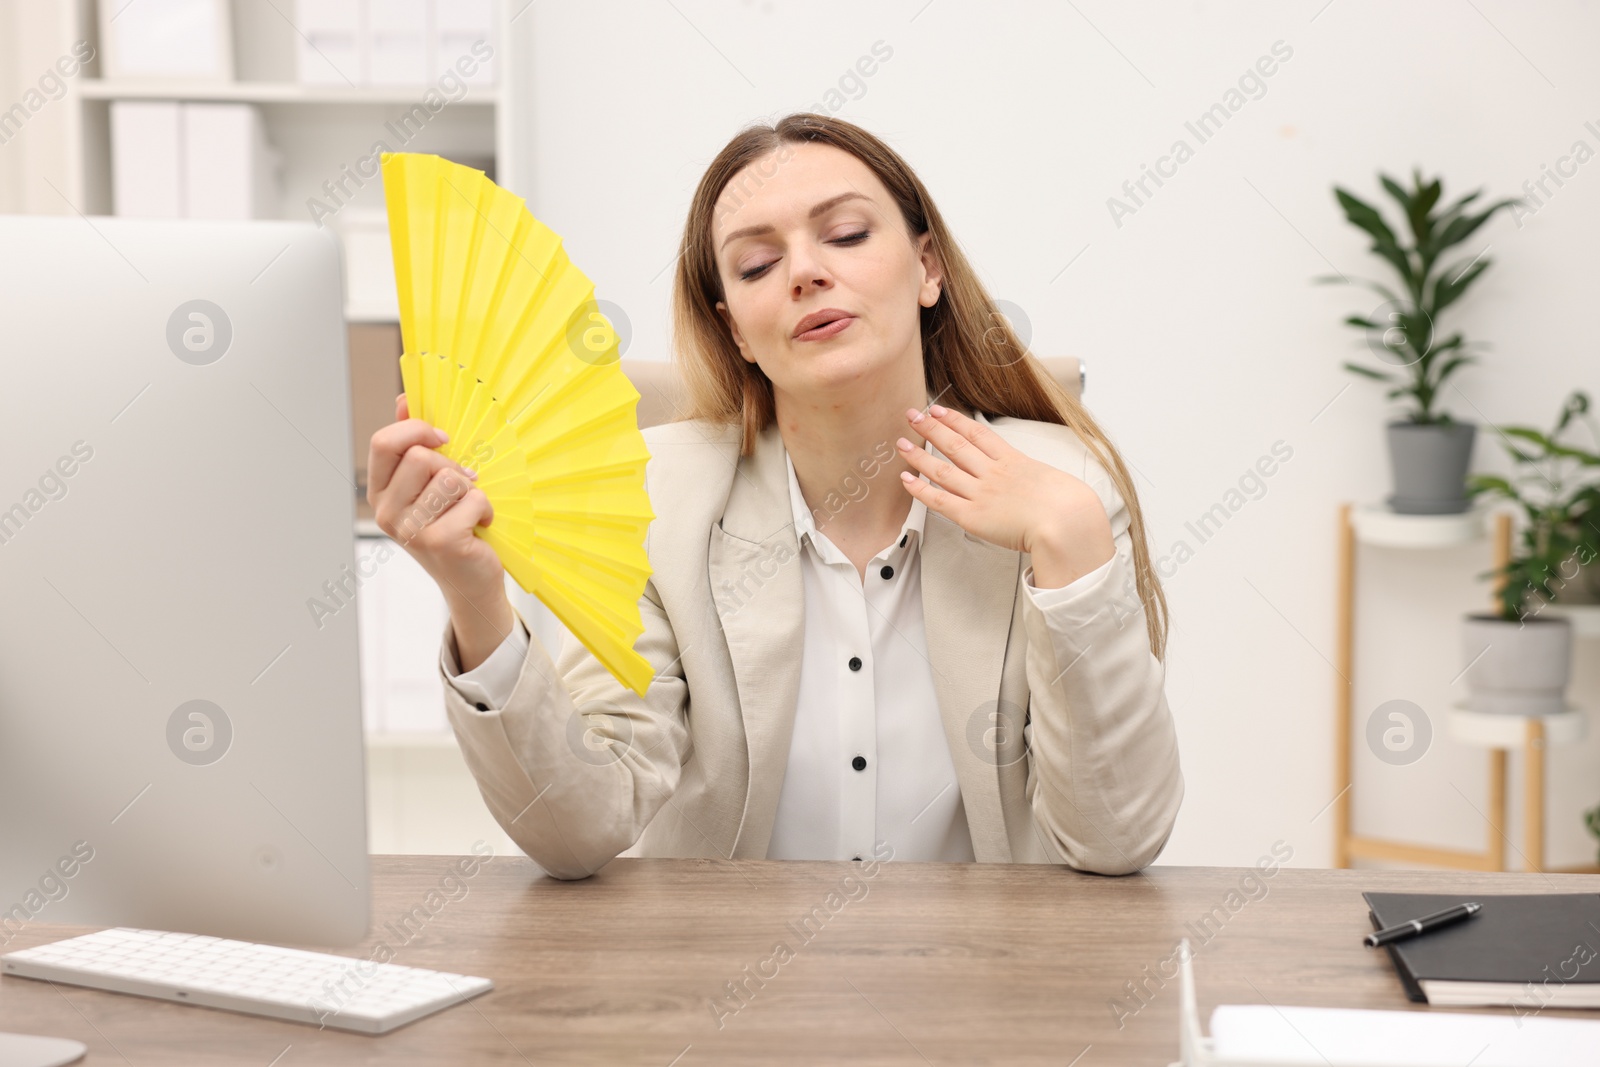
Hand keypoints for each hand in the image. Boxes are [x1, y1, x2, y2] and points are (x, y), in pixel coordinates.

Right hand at [368, 393, 512, 665]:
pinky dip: (486, 508)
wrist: (470, 583)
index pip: (383, 442)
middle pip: (420, 455)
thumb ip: (414, 444)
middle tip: (463, 486)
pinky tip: (481, 525)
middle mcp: (387, 512)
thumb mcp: (429, 486)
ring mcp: (411, 530)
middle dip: (452, 464)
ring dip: (470, 488)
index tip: (444, 437)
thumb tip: (404, 399)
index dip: (417, 428)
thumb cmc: (453, 528)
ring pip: (448, 476)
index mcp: (380, 493)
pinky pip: (473, 499)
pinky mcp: (440, 541)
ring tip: (470, 508)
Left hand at [896, 404, 1113, 587]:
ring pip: (943, 469)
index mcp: (1013, 461)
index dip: (956, 420)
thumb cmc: (1070, 505)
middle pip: (956, 444)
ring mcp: (981, 493)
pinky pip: (940, 501)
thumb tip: (1034, 481)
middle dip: (932, 428)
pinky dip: (920, 489)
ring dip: (919, 455)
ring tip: (901, 443)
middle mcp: (993, 473)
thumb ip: (1036, 478)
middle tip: (913, 415)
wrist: (1066, 521)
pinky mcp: (973, 517)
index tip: (940, 410)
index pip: (978, 434)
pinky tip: (906, 478)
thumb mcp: (1055, 479)